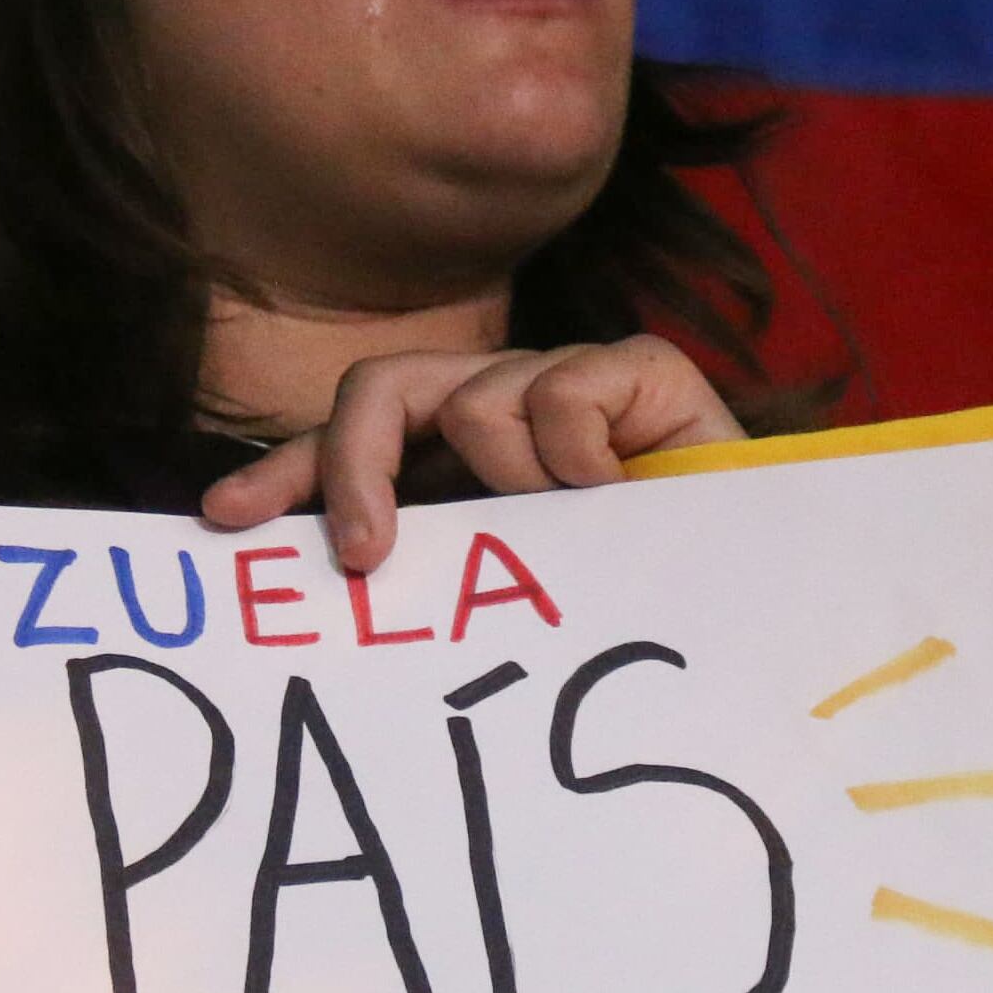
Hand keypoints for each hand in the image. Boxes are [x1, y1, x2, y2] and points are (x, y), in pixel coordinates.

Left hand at [202, 336, 741, 572]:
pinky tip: (616, 494)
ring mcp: (570, 384)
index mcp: (461, 474)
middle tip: (370, 560)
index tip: (224, 525)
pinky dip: (577, 451)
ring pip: (475, 396)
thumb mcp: (508, 608)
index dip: (286, 476)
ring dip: (510, 483)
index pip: (348, 447)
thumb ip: (431, 585)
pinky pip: (563, 389)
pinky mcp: (639, 369)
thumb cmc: (638, 623)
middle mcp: (504, 415)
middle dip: (354, 466)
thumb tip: (324, 590)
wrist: (769, 607)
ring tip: (569, 531)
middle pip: (381, 388)